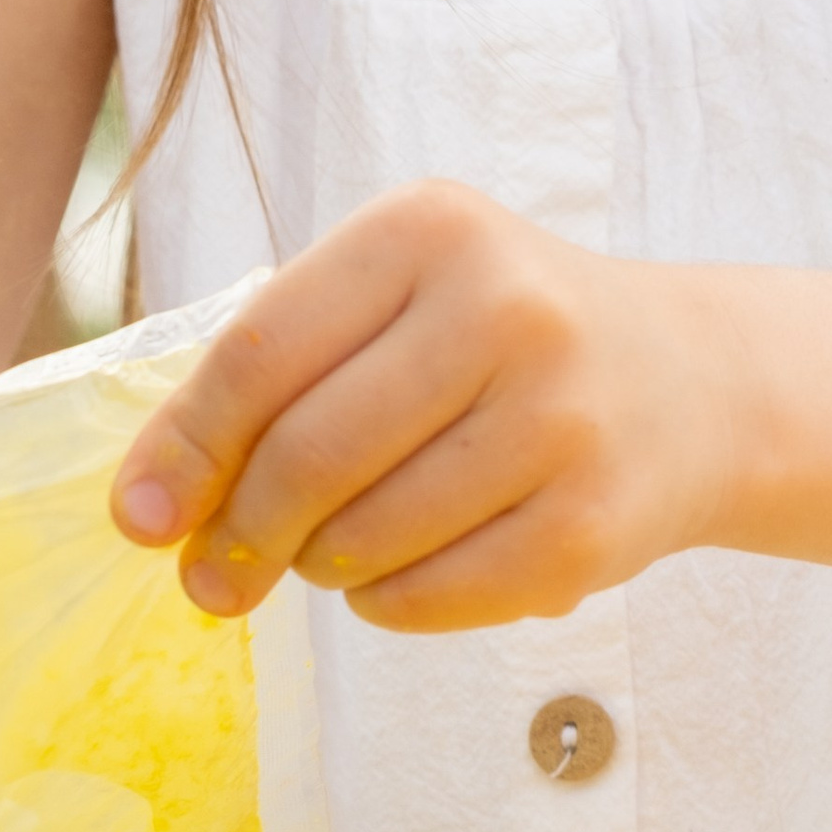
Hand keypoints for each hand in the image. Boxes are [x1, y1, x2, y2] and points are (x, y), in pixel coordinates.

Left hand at [111, 184, 743, 633]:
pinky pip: (427, 597)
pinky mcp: (592, 526)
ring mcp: (559, 420)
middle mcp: (506, 309)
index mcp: (432, 229)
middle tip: (218, 574)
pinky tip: (404, 567)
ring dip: (320, 565)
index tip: (141, 516)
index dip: (185, 445)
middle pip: (306, 455)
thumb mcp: (398, 296)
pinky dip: (385, 601)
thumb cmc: (499, 338)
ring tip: (340, 546)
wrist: (690, 382)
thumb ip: (274, 372)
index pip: (263, 350)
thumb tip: (150, 506)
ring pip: (361, 538)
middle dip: (242, 531)